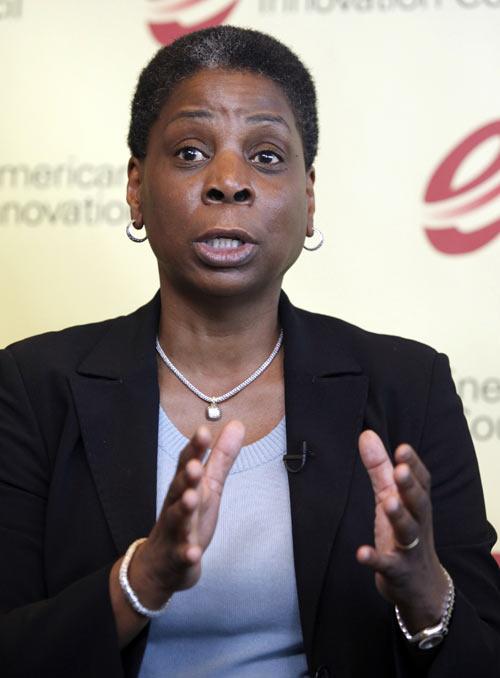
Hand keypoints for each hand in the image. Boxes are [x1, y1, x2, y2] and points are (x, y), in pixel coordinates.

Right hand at [129, 420, 244, 607]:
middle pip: (179, 488)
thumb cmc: (188, 518)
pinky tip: (193, 553)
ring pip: (177, 519)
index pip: (186, 463)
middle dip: (186, 477)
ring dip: (183, 508)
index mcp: (184, 487)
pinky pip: (182, 556)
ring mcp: (175, 532)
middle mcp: (176, 506)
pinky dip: (187, 554)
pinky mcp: (178, 558)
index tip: (203, 431)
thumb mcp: (208, 486)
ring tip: (191, 498)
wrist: (162, 564)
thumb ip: (221, 457)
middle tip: (194, 465)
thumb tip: (237, 424)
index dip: (195, 448)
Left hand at [356, 430, 447, 632]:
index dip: (414, 466)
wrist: (421, 587)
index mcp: (416, 504)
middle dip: (409, 486)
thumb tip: (366, 434)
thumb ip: (379, 467)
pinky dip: (374, 559)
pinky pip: (386, 565)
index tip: (403, 448)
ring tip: (388, 503)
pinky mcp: (396, 571)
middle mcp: (417, 524)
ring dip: (398, 517)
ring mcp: (408, 548)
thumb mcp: (391, 497)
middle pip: (417, 503)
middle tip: (400, 469)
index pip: (421, 482)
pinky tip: (361, 553)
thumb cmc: (404, 534)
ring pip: (407, 531)